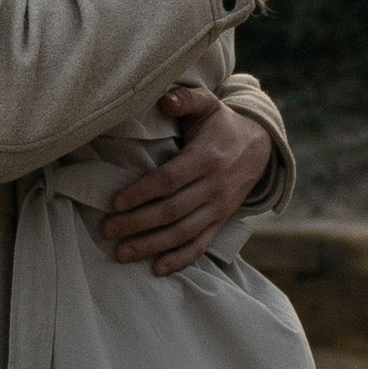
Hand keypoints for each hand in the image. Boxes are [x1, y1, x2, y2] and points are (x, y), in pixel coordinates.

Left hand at [106, 86, 272, 277]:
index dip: (142, 193)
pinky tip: (157, 269)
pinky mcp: (221, 221)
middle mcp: (214, 186)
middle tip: (107, 230)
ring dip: (152, 246)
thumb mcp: (208, 104)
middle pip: (172, 210)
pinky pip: (201, 244)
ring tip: (122, 253)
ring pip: (183, 232)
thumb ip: (186, 99)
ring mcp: (219, 207)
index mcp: (207, 157)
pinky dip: (180, 259)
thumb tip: (165, 100)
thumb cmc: (221, 124)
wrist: (259, 146)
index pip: (170, 180)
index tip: (115, 202)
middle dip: (138, 223)